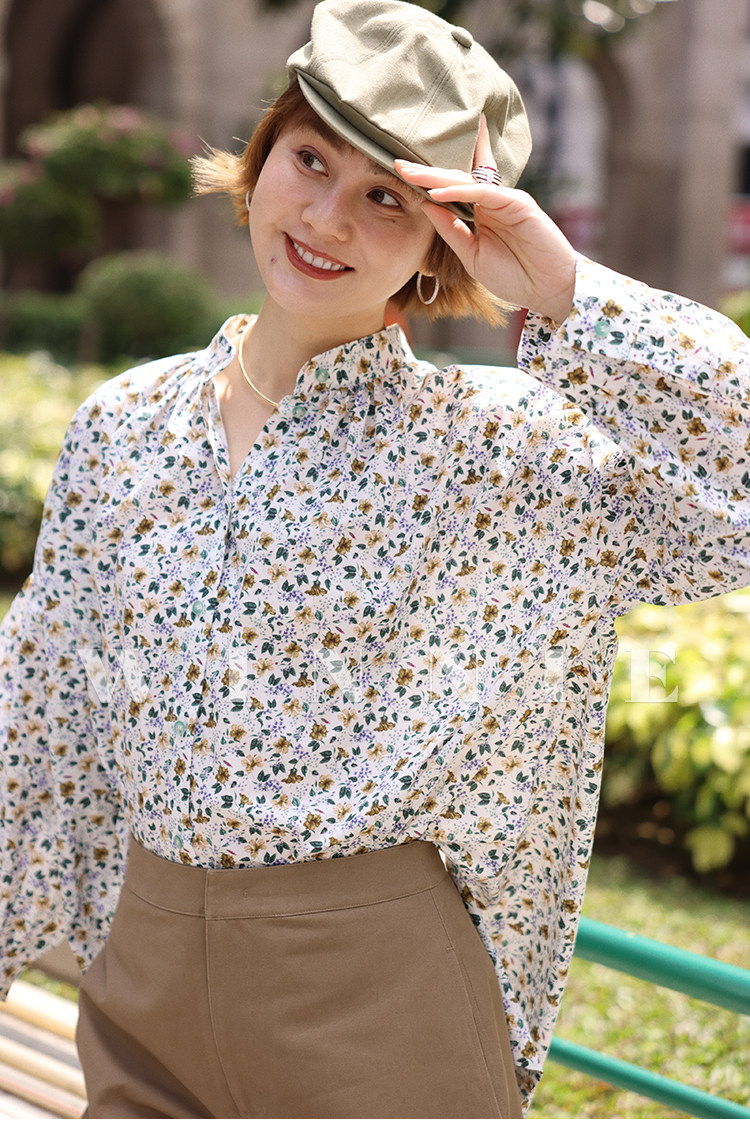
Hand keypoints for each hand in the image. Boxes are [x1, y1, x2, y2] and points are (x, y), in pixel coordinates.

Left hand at [395, 116, 576, 322]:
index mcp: (480, 213)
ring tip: (409, 172)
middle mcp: (491, 201)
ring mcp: (504, 199)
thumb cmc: (514, 276)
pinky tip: (436, 192)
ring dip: (436, 176)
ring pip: (465, 181)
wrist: (548, 289)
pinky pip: (483, 193)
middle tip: (396, 161)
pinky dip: (459, 192)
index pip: (451, 190)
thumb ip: (451, 231)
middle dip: (425, 172)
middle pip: (454, 179)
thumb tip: (425, 205)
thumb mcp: (471, 256)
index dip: (427, 181)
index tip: (400, 174)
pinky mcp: (517, 202)